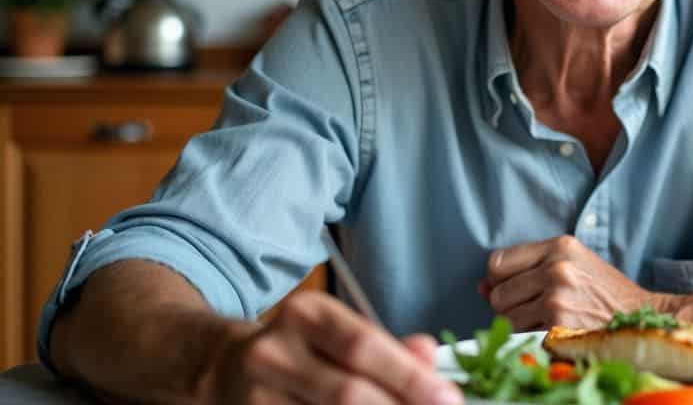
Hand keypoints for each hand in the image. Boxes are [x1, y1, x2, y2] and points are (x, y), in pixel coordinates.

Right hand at [202, 291, 461, 404]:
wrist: (224, 369)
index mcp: (306, 316)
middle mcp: (275, 352)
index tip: (447, 398)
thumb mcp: (340, 333)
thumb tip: (427, 356)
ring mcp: (256, 396)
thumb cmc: (302, 350)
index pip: (363, 346)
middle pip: (347, 393)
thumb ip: (389, 347)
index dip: (408, 377)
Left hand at [484, 235, 672, 330]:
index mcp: (560, 246)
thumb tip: (481, 286)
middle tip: (534, 309)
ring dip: (519, 326)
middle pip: (498, 294)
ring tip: (545, 322)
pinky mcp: (558, 327)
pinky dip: (530, 340)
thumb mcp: (572, 265)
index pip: (498, 262)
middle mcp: (557, 269)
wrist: (641, 317)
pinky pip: (521, 337)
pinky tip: (551, 334)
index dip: (499, 280)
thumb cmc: (605, 293)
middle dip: (509, 306)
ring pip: (506, 319)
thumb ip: (526, 270)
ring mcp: (557, 298)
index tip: (512, 289)